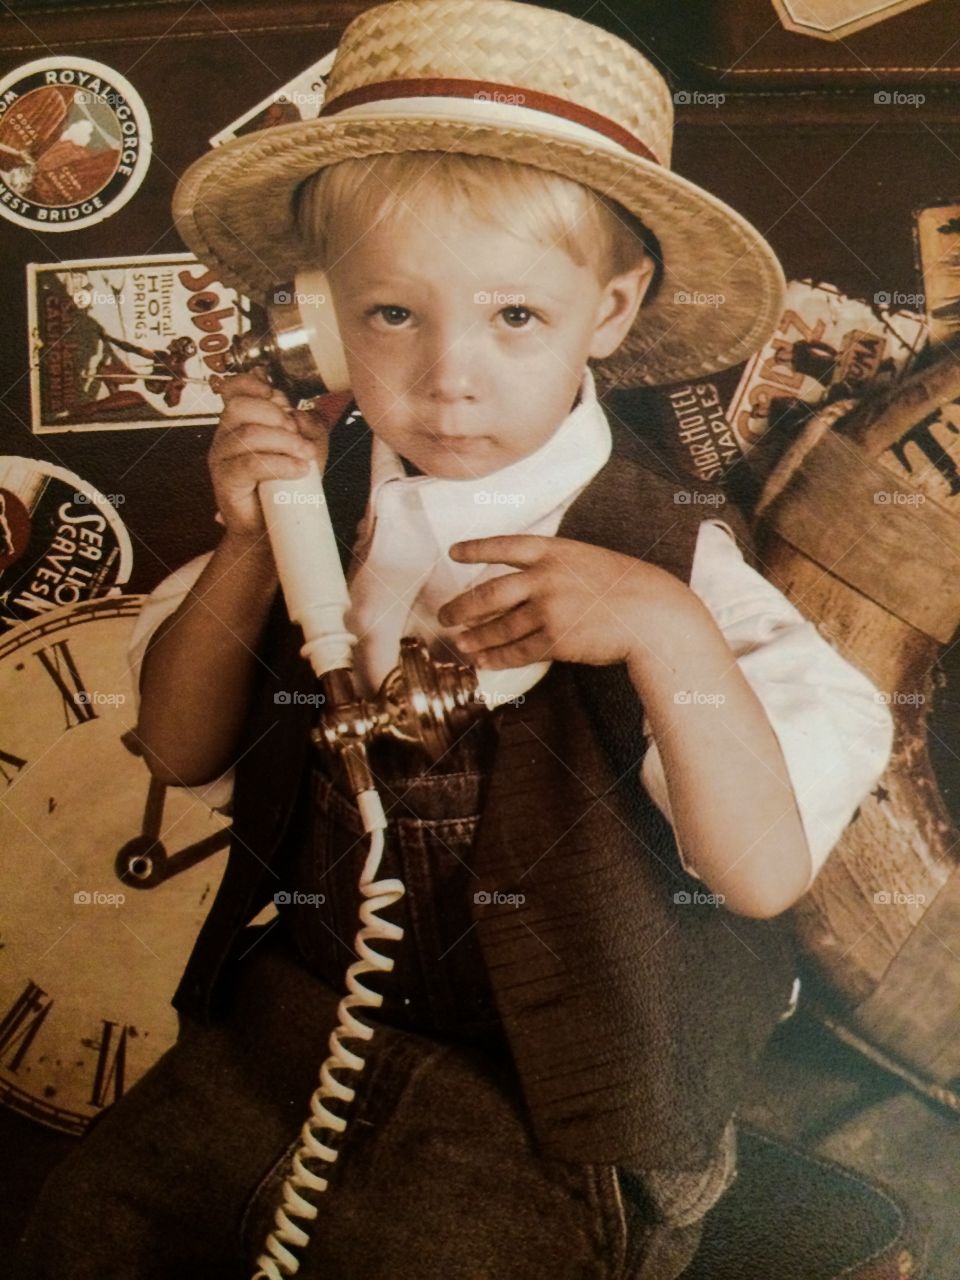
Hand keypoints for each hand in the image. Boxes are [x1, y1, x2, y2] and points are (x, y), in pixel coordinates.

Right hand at [209, 367, 331, 538]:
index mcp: (240, 421)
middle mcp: (225, 435)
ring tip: (306, 457)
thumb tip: (301, 413)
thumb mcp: (307, 449)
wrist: (273, 529)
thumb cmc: (288, 486)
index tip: (281, 398)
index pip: (233, 388)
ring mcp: (221, 458)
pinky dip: (280, 464)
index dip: (253, 384)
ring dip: (285, 442)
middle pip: (240, 407)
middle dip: (276, 416)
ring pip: (248, 435)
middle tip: (299, 438)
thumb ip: (308, 426)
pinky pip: (250, 464)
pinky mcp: (224, 480)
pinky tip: (299, 470)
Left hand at [438, 535, 689, 668]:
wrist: (652, 612)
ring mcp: (548, 609)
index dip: (476, 549)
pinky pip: (517, 651)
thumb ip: (554, 567)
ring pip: (498, 627)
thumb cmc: (626, 586)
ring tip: (459, 643)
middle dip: (460, 606)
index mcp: (554, 551)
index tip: (454, 552)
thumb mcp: (587, 560)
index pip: (504, 546)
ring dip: (474, 637)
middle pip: (488, 593)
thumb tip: (520, 586)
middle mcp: (545, 577)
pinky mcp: (556, 639)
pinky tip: (482, 660)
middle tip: (444, 615)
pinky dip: (495, 657)